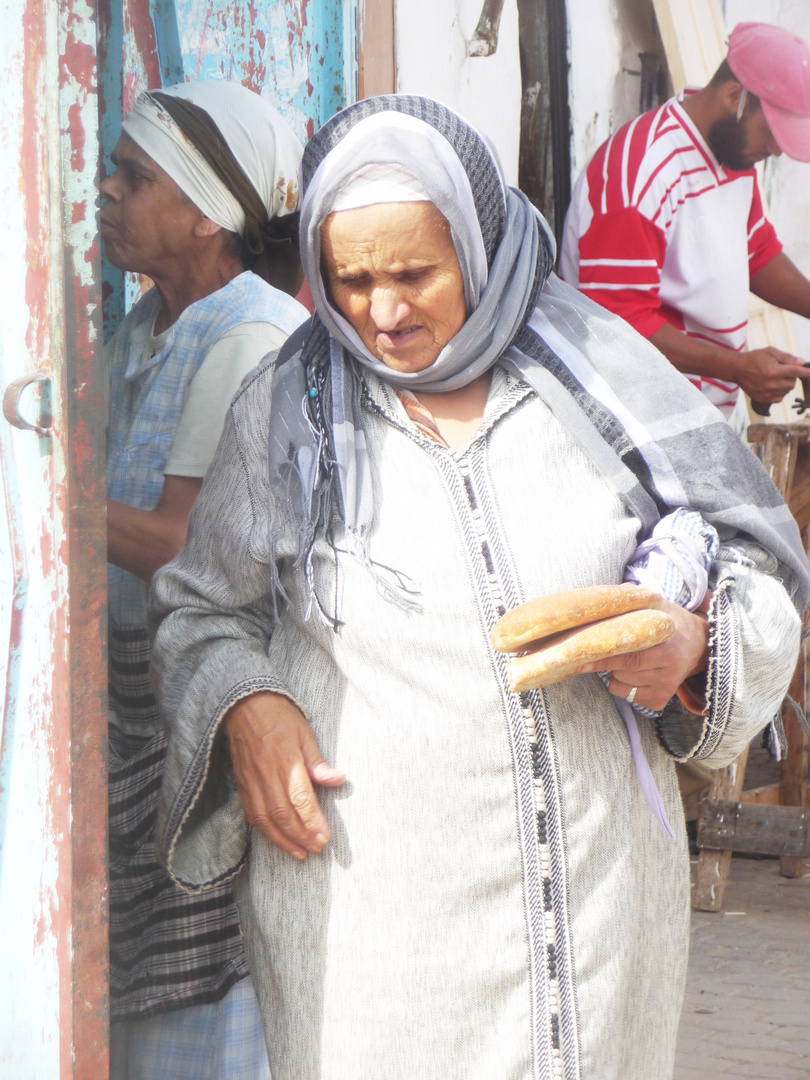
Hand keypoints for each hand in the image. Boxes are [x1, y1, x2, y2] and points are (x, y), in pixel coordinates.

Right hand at [224, 692, 345, 859]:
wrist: (243, 706)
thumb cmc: (278, 716)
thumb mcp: (304, 732)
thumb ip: (318, 761)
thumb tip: (338, 780)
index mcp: (286, 760)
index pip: (300, 798)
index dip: (312, 821)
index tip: (325, 838)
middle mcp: (266, 774)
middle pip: (283, 814)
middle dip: (301, 836)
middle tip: (316, 849)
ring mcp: (251, 781)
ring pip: (265, 819)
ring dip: (282, 840)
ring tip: (299, 853)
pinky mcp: (241, 785)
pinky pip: (252, 814)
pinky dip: (265, 831)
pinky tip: (277, 839)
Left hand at [578, 600, 708, 712]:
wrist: (700, 645)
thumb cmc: (671, 623)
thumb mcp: (658, 606)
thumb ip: (634, 599)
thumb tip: (606, 598)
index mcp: (667, 650)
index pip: (629, 657)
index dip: (604, 658)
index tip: (583, 659)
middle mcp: (669, 673)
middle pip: (621, 673)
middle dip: (608, 662)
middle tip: (606, 650)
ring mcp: (666, 689)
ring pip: (621, 686)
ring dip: (615, 673)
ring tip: (629, 659)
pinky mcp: (661, 701)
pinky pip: (628, 697)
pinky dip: (624, 685)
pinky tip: (636, 672)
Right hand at [735, 347, 806, 403]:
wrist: (737, 369)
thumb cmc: (754, 358)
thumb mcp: (770, 352)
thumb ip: (787, 357)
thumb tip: (801, 363)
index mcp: (773, 370)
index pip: (795, 372)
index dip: (806, 372)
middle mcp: (770, 383)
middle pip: (792, 383)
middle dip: (792, 377)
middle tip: (784, 371)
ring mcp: (766, 393)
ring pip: (786, 391)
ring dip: (786, 385)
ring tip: (777, 378)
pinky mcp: (763, 399)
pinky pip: (779, 398)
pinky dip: (780, 392)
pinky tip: (774, 386)